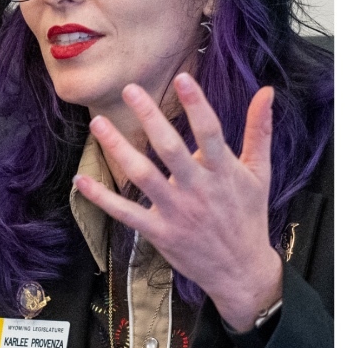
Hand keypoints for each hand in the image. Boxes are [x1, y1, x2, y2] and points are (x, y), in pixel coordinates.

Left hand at [74, 73, 281, 331]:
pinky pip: (125, 213)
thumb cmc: (249, 215)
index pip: (210, 132)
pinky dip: (101, 198)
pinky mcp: (159, 232)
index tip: (181, 78)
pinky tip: (80, 180)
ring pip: (143, 176)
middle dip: (150, 118)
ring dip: (119, 149)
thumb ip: (259, 131)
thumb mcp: (260, 172)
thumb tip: (266, 91)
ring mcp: (176, 211)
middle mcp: (199, 189)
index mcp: (225, 171)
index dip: (197, 104)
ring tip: (98, 123)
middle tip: (129, 89)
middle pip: (171, 149)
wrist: (241, 270)